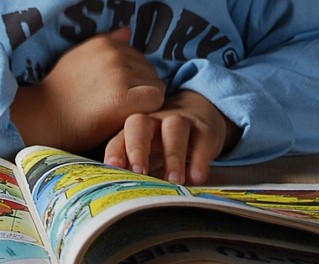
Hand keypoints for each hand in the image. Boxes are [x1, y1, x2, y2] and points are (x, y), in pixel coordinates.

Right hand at [10, 27, 164, 152]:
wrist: (44, 119)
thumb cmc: (60, 92)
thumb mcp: (77, 57)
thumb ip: (106, 44)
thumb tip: (128, 29)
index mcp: (104, 42)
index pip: (139, 58)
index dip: (132, 78)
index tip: (114, 92)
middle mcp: (113, 54)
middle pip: (150, 71)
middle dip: (140, 88)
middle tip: (118, 105)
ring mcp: (119, 74)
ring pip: (156, 85)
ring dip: (145, 101)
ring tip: (121, 111)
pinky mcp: (123, 97)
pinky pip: (156, 99)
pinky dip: (148, 110)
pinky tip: (129, 116)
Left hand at [102, 90, 240, 185]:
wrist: (199, 119)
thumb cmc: (163, 144)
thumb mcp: (147, 155)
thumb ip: (133, 171)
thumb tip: (120, 199)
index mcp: (134, 130)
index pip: (120, 137)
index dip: (116, 151)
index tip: (113, 167)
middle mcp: (154, 122)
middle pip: (139, 124)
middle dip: (137, 148)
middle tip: (139, 172)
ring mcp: (180, 121)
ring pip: (174, 129)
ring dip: (173, 155)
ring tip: (175, 180)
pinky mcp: (204, 129)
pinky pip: (202, 139)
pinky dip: (199, 159)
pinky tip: (197, 177)